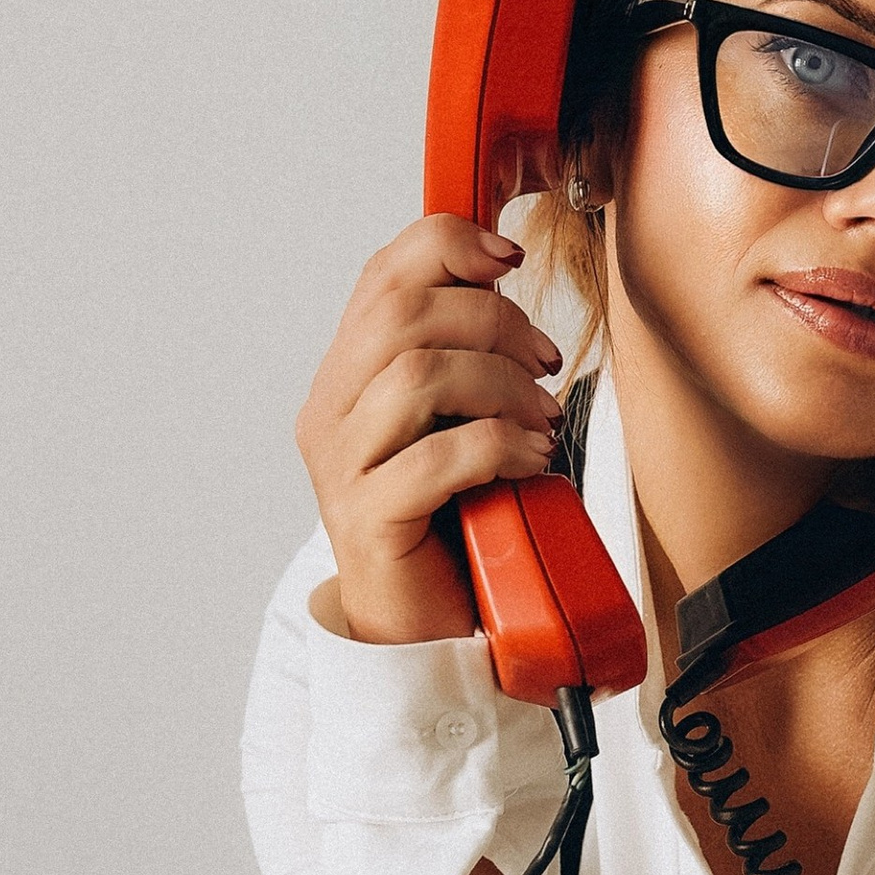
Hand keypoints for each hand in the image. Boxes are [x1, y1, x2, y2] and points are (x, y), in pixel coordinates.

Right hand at [296, 214, 565, 642]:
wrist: (422, 627)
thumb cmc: (451, 520)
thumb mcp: (457, 418)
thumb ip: (460, 356)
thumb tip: (502, 274)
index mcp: (347, 377)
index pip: (382, 276)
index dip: (448, 246)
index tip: (510, 260)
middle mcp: (331, 414)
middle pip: (403, 314)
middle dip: (493, 321)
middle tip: (544, 361)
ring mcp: (342, 469)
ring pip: (418, 375)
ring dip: (502, 385)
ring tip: (542, 419)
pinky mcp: (369, 521)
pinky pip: (437, 457)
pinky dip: (499, 446)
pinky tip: (530, 461)